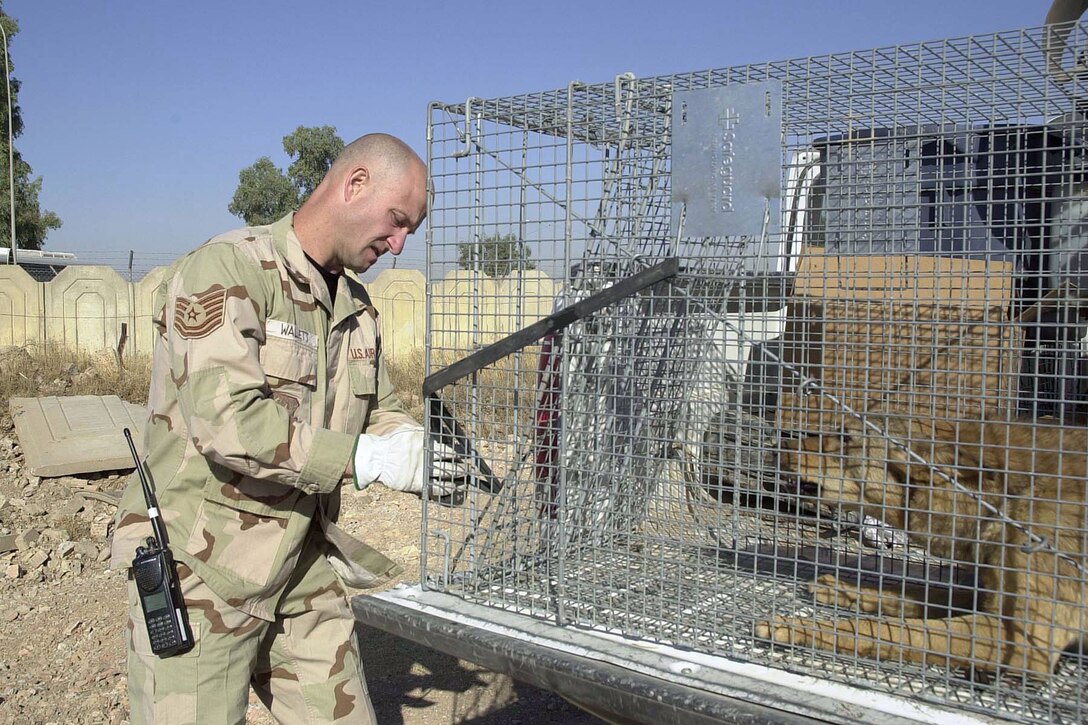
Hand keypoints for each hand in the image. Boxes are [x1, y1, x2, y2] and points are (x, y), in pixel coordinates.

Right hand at [353, 427, 470, 497]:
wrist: (376, 457)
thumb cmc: (392, 443)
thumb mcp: (409, 433)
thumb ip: (423, 434)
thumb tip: (436, 432)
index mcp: (426, 442)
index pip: (448, 448)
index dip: (458, 452)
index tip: (466, 454)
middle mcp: (427, 456)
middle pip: (451, 460)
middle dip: (463, 465)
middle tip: (470, 467)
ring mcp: (423, 470)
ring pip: (447, 474)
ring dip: (458, 476)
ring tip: (465, 477)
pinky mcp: (418, 484)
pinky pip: (437, 488)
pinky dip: (447, 489)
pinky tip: (454, 489)